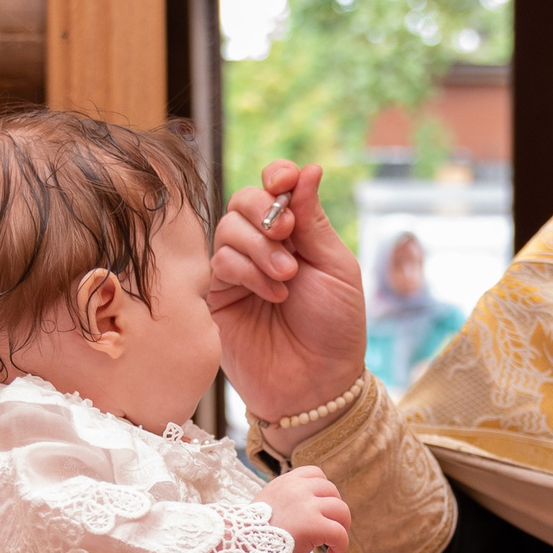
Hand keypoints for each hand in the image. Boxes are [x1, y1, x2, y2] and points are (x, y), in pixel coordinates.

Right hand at [209, 161, 367, 433]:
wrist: (317, 383)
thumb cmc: (335, 328)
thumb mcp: (336, 268)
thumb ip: (314, 220)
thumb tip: (308, 169)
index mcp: (296, 235)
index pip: (274, 188)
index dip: (277, 176)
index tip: (284, 180)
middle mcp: (263, 248)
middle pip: (243, 201)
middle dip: (264, 210)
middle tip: (287, 233)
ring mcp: (237, 272)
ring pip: (228, 229)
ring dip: (260, 247)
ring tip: (288, 277)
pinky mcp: (217, 296)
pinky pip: (219, 262)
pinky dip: (248, 271)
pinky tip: (274, 294)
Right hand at [255, 465, 350, 552]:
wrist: (239, 547)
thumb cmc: (254, 532)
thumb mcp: (270, 503)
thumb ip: (290, 498)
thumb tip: (315, 506)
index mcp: (287, 481)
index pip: (317, 474)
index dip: (324, 493)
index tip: (321, 511)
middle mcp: (298, 488)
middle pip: (333, 492)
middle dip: (335, 511)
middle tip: (329, 530)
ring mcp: (307, 505)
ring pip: (342, 510)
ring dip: (342, 527)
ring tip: (332, 543)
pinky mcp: (313, 525)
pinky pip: (340, 532)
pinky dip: (342, 544)